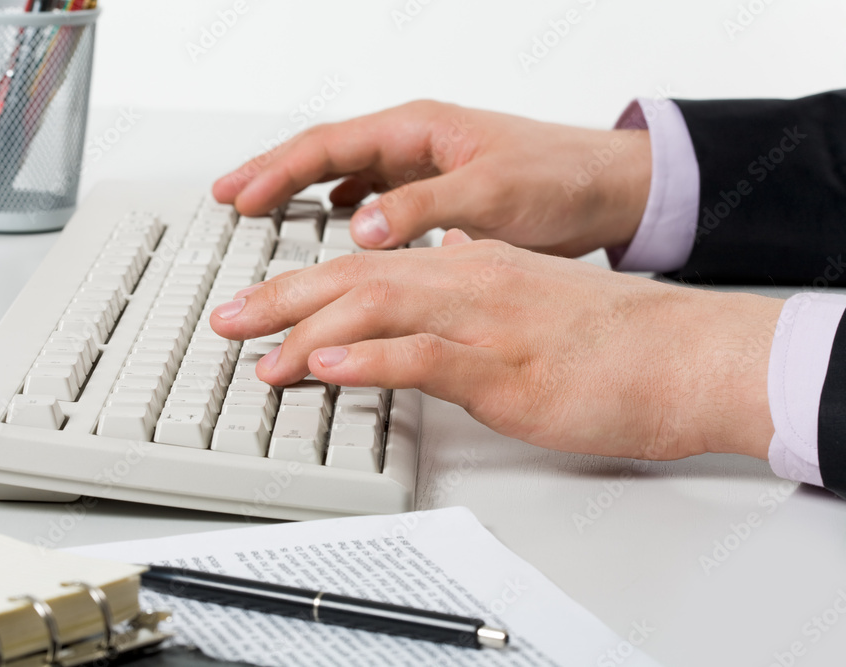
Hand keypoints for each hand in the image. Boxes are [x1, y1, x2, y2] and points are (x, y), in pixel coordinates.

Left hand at [210, 232, 781, 460]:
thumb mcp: (529, 301)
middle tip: (229, 321)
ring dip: (309, 332)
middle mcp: (469, 282)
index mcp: (471, 266)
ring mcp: (485, 322)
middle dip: (281, 299)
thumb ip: (475, 296)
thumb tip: (433, 295)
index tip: (261, 304)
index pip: (368, 267)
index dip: (304, 284)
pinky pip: (425, 355)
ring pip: (377, 308)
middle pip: (353, 278)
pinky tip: (330, 366)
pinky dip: (370, 358)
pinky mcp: (505, 368)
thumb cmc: (612, 338)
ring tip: (260, 355)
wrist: (686, 355)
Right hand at [212, 100, 651, 257]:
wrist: (610, 189)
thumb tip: (356, 227)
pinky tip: (333, 222)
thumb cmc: (561, 180)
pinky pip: (374, 192)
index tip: (239, 198)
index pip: (329, 146)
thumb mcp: (492, 195)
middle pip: (325, 153)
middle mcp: (415, 142)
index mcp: (419, 130)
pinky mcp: (439, 190)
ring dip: (301, 190)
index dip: (277, 171)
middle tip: (226, 197)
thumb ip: (423, 208)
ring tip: (261, 208)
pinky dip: (344, 206)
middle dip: (271, 173)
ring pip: (345, 173)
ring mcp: (424, 165)